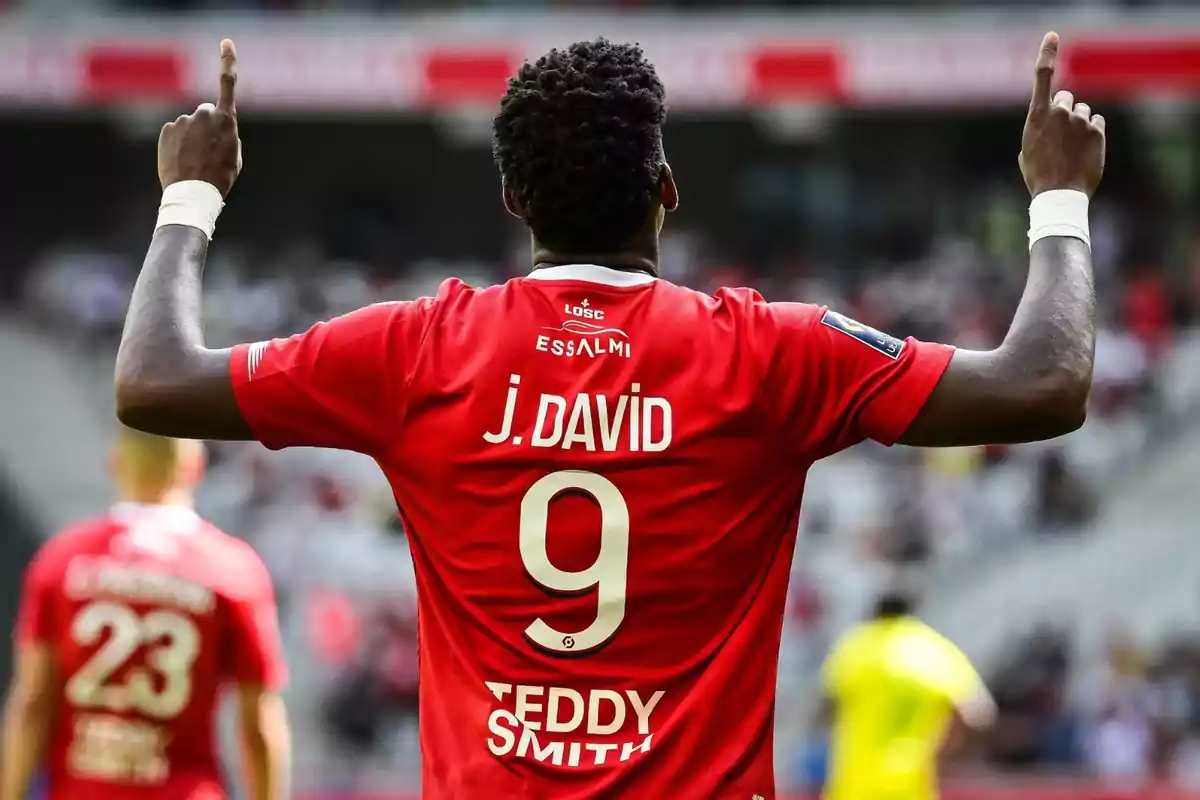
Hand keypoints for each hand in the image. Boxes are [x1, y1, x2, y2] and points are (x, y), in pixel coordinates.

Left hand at [158, 39, 241, 196]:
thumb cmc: (220, 178)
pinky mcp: (167, 130)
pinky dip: (178, 144)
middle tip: (209, 151)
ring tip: (195, 161)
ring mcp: (183, 121)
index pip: (227, 83)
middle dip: (207, 125)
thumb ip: (227, 135)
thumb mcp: (234, 156)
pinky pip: (175, 133)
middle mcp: (203, 114)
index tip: (226, 43)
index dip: (228, 61)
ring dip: (192, 138)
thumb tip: (217, 128)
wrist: (193, 193)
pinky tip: (182, 161)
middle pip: (207, 112)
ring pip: (190, 125)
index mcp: (226, 120)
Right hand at [1019, 32, 1105, 197]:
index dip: (1047, 54)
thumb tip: (1050, 121)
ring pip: (1083, 112)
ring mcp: (1080, 121)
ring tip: (1070, 149)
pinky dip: (1091, 133)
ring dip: (1078, 125)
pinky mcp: (1097, 131)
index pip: (1042, 77)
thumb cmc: (1038, 175)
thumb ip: (1040, 127)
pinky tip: (1083, 151)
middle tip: (1059, 136)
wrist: (1059, 195)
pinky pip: (1096, 122)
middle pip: (1066, 98)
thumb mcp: (1028, 149)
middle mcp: (1059, 112)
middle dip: (1064, 111)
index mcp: (1036, 116)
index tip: (1052, 36)